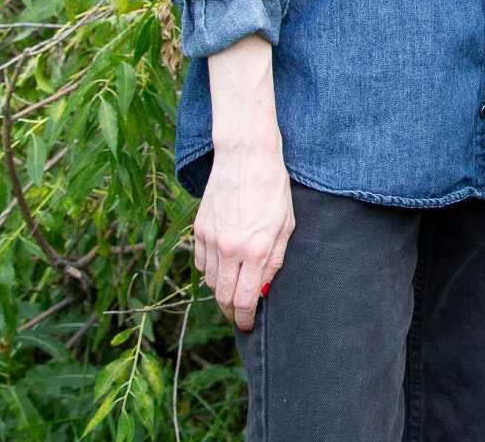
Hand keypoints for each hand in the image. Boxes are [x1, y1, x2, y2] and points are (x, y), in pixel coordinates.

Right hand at [194, 142, 293, 330]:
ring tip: (235, 290)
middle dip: (232, 312)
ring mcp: (210, 240)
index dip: (246, 318)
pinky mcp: (198, 231)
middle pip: (223, 297)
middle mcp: (229, 248)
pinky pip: (201, 263)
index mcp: (255, 249)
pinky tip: (224, 267)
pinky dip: (211, 272)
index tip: (249, 325)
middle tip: (241, 315)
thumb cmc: (273, 189)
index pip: (245, 300)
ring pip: (210, 282)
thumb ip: (275, 259)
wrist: (246, 157)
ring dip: (222, 292)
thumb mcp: (286, 225)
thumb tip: (265, 288)